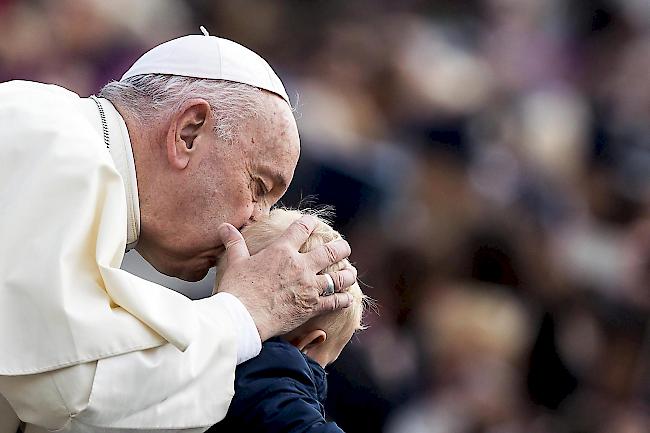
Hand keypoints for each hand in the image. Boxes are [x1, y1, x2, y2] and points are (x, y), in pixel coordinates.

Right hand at [215, 215, 357, 340]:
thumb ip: (234, 243)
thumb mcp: (235, 262)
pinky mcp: (313, 306)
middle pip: (331, 251)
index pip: (302, 229)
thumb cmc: (236, 290)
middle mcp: (300, 265)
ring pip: (339, 277)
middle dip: (341, 247)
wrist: (242, 318)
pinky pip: (335, 301)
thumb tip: (224, 227)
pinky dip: (343, 299)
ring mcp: (309, 286)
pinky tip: (347, 298)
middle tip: (344, 247)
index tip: (314, 223)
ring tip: (350, 272)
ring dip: (347, 273)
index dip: (310, 223)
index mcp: (282, 251)